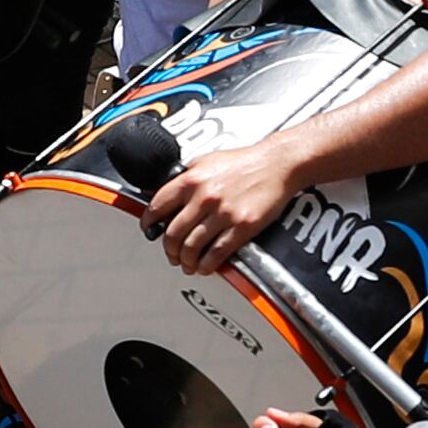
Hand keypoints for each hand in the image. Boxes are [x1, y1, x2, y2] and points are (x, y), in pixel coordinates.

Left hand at [146, 138, 303, 272]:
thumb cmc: (246, 162)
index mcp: (192, 179)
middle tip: (172, 254)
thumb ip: (186, 177)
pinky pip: (216, 253)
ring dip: (186, 261)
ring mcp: (223, 213)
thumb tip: (167, 195)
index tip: (150, 230)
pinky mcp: (242, 226)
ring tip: (188, 263)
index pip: (157, 207)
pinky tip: (205, 266)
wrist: (278, 164)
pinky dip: (206, 265)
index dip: (149, 223)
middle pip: (172, 234)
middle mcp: (204, 197)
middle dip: (169, 249)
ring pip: (191, 247)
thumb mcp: (207, 160)